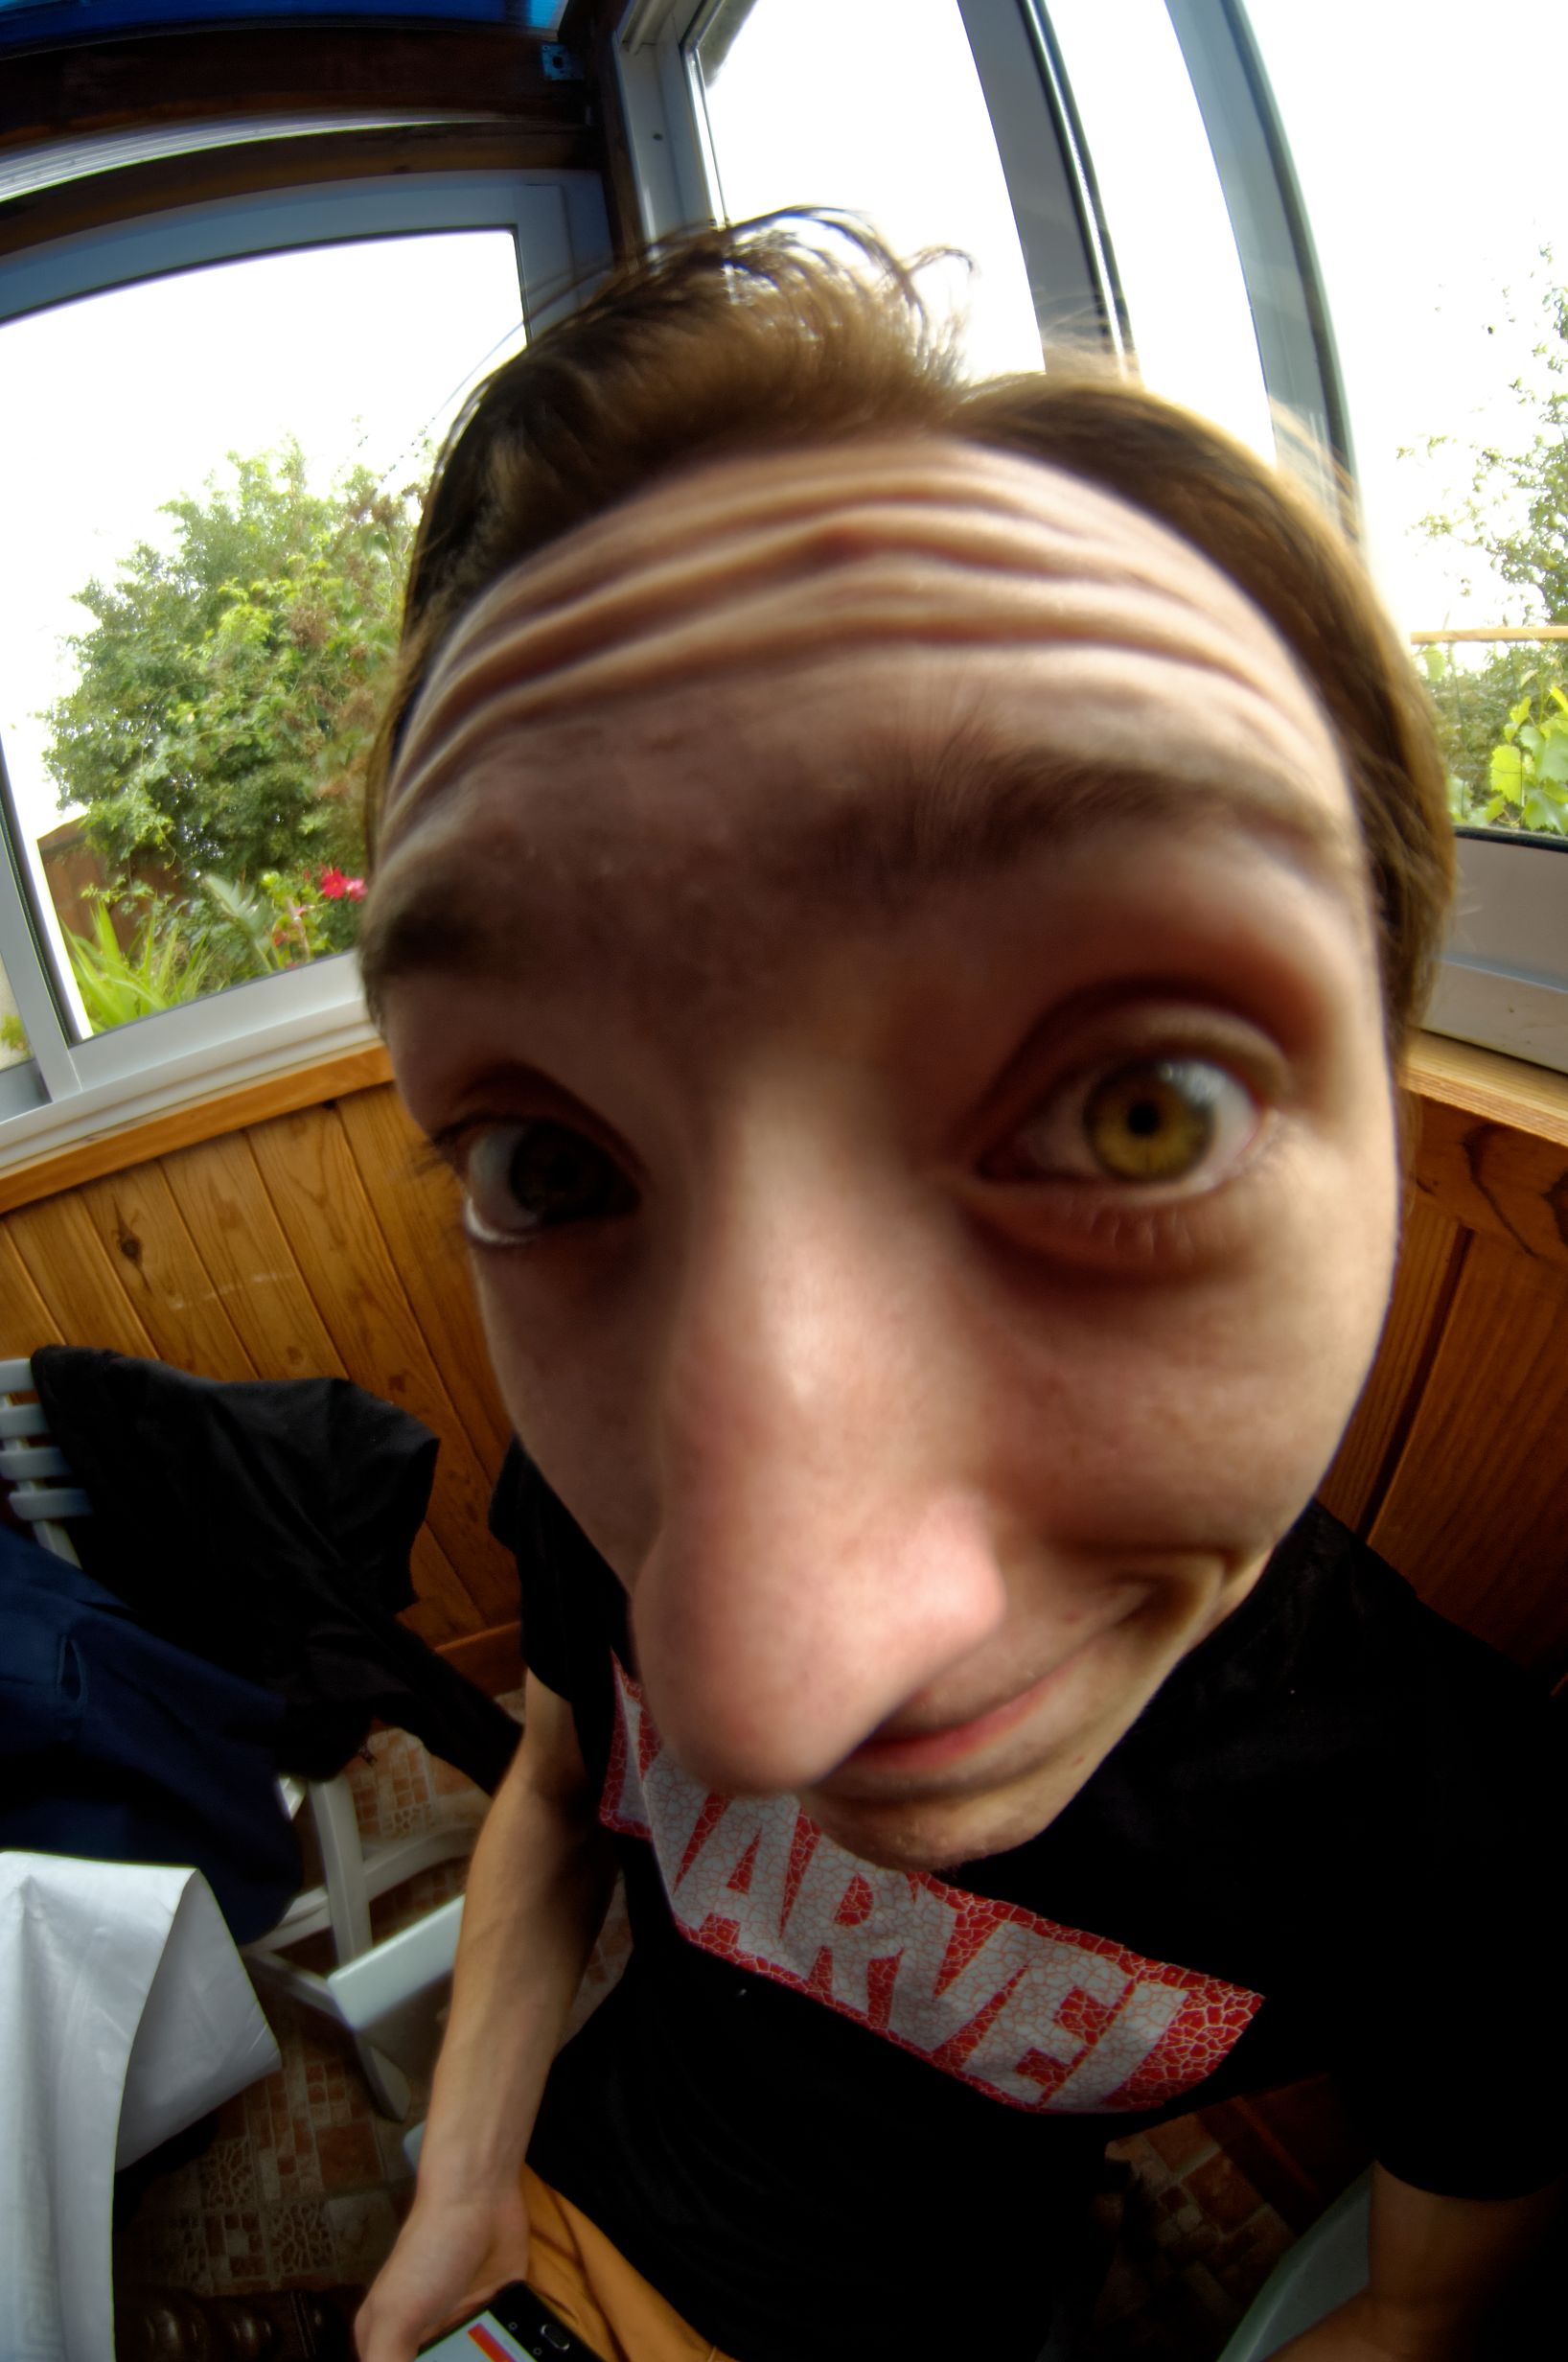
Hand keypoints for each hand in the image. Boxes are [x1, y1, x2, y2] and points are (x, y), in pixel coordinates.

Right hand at [355, 2179, 532, 2361]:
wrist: (479, 2195)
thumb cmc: (428, 2252)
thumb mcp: (396, 2317)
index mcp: (384, 2345)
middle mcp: (419, 2342)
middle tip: (478, 2359)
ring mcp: (458, 2330)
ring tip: (502, 2357)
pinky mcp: (493, 2318)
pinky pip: (503, 2351)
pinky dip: (512, 2356)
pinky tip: (520, 2356)